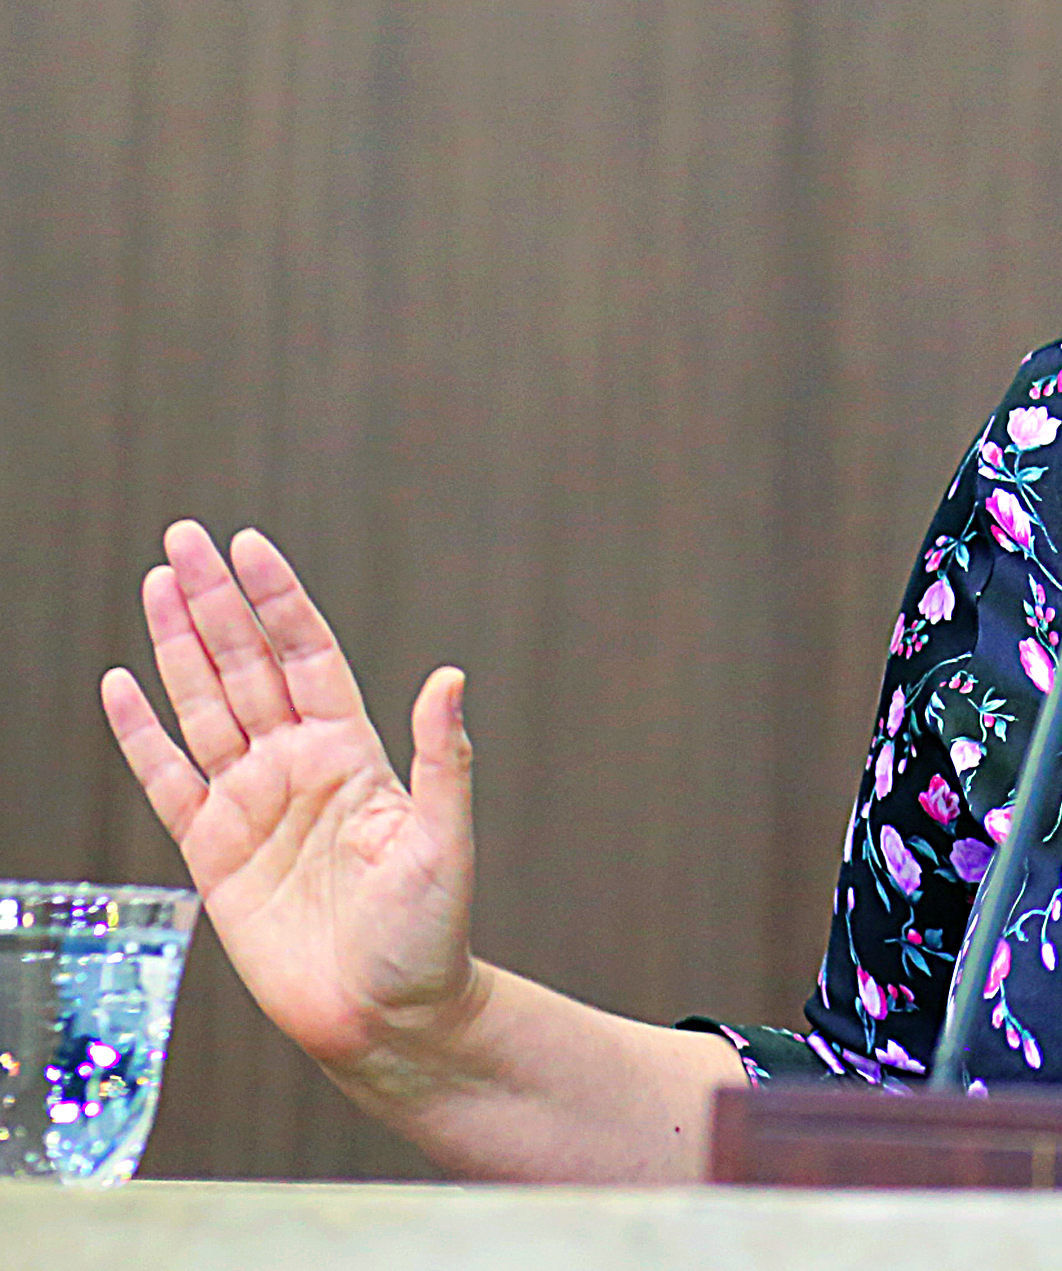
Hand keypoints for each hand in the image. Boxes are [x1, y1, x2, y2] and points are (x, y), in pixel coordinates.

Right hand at [101, 522, 480, 1073]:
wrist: (387, 1014)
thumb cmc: (429, 933)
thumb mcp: (445, 841)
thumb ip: (440, 757)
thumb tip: (449, 675)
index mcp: (353, 754)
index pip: (307, 656)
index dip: (278, 601)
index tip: (250, 546)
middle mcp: (298, 767)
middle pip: (246, 666)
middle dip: (215, 603)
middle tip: (183, 537)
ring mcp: (252, 805)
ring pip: (203, 708)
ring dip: (177, 648)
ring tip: (156, 583)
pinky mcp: (212, 853)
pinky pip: (167, 780)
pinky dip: (142, 734)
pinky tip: (121, 683)